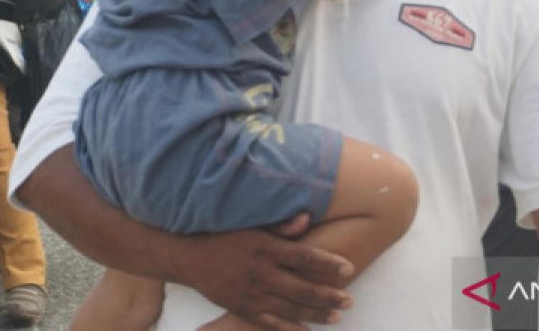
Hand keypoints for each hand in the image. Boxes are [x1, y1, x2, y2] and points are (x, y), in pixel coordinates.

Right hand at [175, 217, 353, 329]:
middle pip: (303, 288)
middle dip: (329, 295)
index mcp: (265, 248)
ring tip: (337, 315)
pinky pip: (271, 323)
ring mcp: (252, 294)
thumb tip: (307, 218)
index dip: (328, 264)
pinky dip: (291, 329)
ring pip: (291, 308)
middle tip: (350, 300)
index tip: (348, 269)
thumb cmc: (224, 236)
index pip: (305, 257)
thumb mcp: (251, 224)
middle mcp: (261, 273)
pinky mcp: (243, 308)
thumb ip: (281, 226)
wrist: (189, 256)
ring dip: (317, 314)